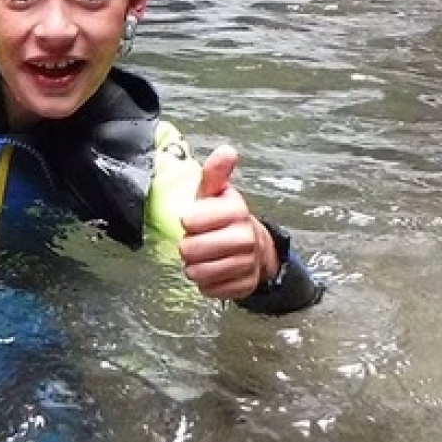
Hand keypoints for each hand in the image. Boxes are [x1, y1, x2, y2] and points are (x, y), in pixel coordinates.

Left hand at [176, 146, 273, 301]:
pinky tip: (213, 270)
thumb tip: (227, 151)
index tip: (191, 219)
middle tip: (194, 241)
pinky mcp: (245, 285)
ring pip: (199, 272)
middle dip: (187, 247)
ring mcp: (247, 263)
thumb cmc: (224, 218)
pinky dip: (206, 283)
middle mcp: (246, 237)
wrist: (254, 247)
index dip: (187, 221)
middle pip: (192, 250)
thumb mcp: (215, 193)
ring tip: (202, 257)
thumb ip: (216, 173)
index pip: (192, 220)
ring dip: (194, 266)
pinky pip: (210, 290)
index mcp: (236, 210)